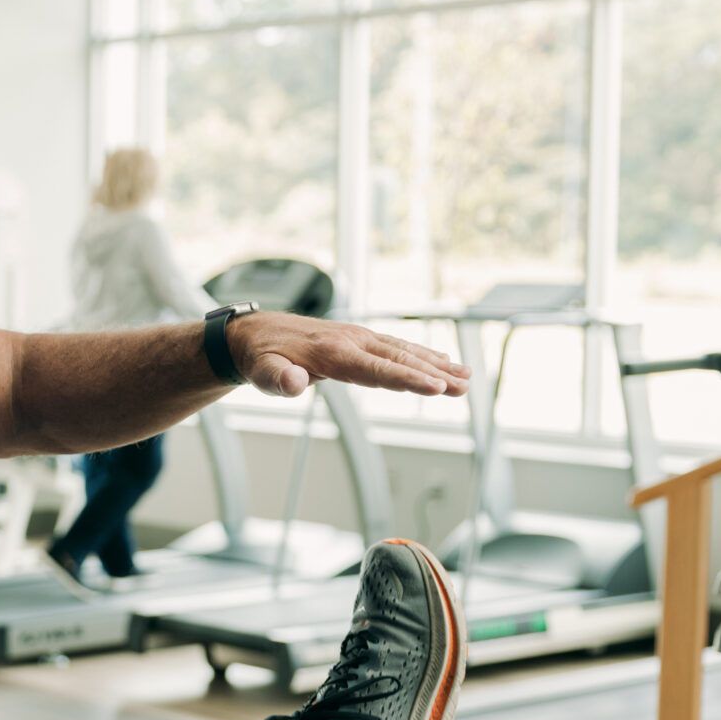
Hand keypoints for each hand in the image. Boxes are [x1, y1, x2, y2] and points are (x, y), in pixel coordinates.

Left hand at [229, 312, 469, 398]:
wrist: (254, 332)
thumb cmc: (260, 356)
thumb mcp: (261, 372)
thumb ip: (278, 379)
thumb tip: (295, 383)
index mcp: (332, 353)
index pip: (377, 369)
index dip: (407, 379)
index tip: (436, 387)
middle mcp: (350, 340)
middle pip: (398, 359)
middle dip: (433, 373)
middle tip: (465, 386)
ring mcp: (356, 337)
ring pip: (401, 350)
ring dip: (435, 363)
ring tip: (466, 377)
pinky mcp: (357, 339)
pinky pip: (394, 346)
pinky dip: (420, 354)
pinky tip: (442, 361)